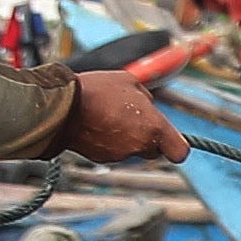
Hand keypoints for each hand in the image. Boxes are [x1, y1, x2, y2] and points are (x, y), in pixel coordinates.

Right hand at [55, 70, 188, 165]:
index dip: (176, 146)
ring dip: (126, 137)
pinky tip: (97, 124)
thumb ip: (146, 98)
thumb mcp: (130, 82)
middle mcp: (140, 145)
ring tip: (108, 115)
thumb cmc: (96, 90)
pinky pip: (113, 151)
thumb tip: (148, 106)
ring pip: (132, 149)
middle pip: (154, 150)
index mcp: (154, 127)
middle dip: (148, 138)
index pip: (179, 152)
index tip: (171, 139)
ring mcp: (120, 154)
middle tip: (133, 119)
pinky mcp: (101, 158)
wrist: (61, 106)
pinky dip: (109, 141)